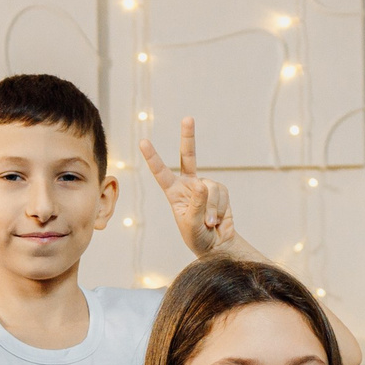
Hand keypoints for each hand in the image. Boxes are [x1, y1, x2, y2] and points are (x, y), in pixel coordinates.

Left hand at [140, 118, 251, 261]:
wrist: (217, 246)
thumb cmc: (197, 237)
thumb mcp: (191, 224)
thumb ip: (196, 204)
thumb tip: (202, 183)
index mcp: (173, 192)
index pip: (161, 172)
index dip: (153, 157)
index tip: (143, 142)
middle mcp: (189, 184)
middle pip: (188, 156)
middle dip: (188, 137)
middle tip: (187, 118)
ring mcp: (205, 185)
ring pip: (210, 188)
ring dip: (210, 209)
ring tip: (208, 223)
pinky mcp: (220, 191)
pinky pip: (221, 195)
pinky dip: (220, 209)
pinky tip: (218, 220)